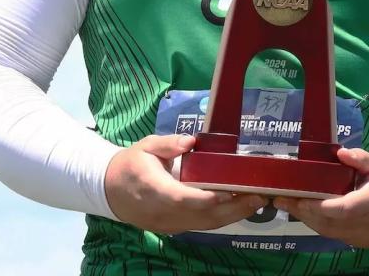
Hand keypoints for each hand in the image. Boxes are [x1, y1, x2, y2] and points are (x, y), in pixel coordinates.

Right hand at [104, 134, 266, 233]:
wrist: (109, 191)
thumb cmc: (129, 165)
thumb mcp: (145, 146)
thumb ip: (168, 144)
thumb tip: (191, 140)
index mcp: (153, 188)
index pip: (182, 198)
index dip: (206, 199)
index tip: (229, 192)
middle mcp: (163, 212)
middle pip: (201, 216)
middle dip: (232, 209)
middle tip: (259, 196)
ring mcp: (169, 224)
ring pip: (204, 225)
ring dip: (232, 216)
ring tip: (257, 202)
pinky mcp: (174, 228)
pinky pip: (201, 226)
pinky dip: (221, 219)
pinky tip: (239, 208)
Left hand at [274, 147, 368, 248]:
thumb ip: (360, 158)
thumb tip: (339, 153)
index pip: (344, 208)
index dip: (319, 206)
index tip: (298, 197)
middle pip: (331, 223)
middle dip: (304, 212)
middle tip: (282, 199)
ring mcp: (368, 237)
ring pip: (331, 232)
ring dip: (307, 219)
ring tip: (288, 205)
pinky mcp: (364, 243)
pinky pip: (337, 235)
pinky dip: (320, 225)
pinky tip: (306, 213)